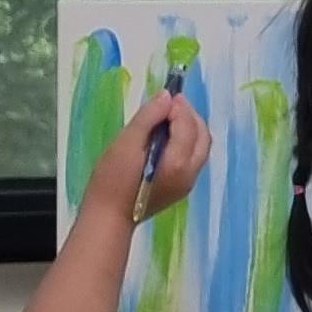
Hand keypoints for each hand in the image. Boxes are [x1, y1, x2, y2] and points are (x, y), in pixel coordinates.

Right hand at [88, 90, 210, 223]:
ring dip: (190, 128)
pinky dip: (187, 142)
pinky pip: (193, 159)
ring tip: (168, 118)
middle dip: (190, 116)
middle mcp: (190, 174)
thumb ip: (148, 118)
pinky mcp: (181, 188)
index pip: (188, 125)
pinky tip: (167, 138)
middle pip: (202, 136)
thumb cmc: (112, 180)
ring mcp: (188, 183)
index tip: (167, 95)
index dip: (179, 107)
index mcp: (178, 163)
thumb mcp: (126, 143)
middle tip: (171, 103)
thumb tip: (166, 97)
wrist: (108, 217)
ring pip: (201, 148)